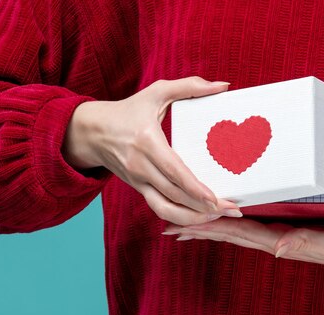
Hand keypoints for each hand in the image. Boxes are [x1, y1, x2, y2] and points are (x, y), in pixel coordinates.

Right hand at [62, 76, 241, 225]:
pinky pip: (159, 209)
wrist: (91, 132)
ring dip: (192, 219)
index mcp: (147, 142)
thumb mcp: (156, 92)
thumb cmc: (127, 110)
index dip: (194, 188)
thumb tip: (223, 86)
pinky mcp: (138, 189)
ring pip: (166, 209)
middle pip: (174, 195)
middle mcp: (140, 166)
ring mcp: (138, 182)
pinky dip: (179, 218)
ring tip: (218, 218)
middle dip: (203, 208)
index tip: (214, 198)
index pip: (173, 171)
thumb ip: (190, 86)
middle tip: (232, 210)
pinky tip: (198, 218)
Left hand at [163, 218, 323, 277]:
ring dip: (207, 228)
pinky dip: (230, 221)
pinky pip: (250, 224)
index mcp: (276, 239)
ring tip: (182, 225)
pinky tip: (223, 216)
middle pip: (225, 234)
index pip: (233, 233)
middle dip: (195, 230)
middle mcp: (271, 239)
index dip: (205, 229)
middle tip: (165, 225)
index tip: (178, 228)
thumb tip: (278, 250)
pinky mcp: (286, 228)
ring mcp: (277, 235)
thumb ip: (308, 245)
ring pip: (234, 231)